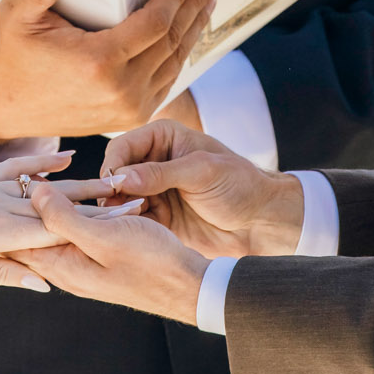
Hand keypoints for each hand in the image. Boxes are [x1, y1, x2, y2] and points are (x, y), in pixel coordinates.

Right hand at [0, 0, 217, 143]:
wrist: (9, 108)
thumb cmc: (16, 59)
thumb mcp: (16, 18)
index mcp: (98, 63)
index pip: (155, 24)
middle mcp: (121, 90)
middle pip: (173, 42)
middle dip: (194, 7)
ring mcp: (130, 108)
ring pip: (176, 63)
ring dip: (193, 30)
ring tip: (205, 2)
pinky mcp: (131, 116)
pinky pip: (166, 81)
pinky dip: (179, 55)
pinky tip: (186, 33)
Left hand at [0, 153, 117, 291]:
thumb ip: (2, 273)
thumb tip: (44, 283)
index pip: (55, 228)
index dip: (94, 224)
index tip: (129, 221)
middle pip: (57, 205)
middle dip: (98, 203)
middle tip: (136, 199)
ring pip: (43, 187)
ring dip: (80, 185)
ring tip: (115, 182)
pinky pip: (17, 169)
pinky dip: (42, 162)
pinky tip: (67, 157)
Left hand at [10, 183, 209, 323]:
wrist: (189, 285)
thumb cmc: (152, 263)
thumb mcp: (105, 238)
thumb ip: (65, 219)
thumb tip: (33, 193)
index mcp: (62, 267)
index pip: (15, 242)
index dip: (2, 213)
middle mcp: (68, 269)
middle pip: (30, 236)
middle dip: (18, 207)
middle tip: (4, 175)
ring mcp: (84, 263)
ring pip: (54, 231)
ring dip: (46, 205)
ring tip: (32, 176)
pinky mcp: (101, 255)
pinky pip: (75, 231)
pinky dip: (70, 210)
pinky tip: (71, 194)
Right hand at [101, 121, 305, 257]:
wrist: (262, 221)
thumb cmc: (240, 185)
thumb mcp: (202, 172)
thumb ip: (161, 173)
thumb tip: (121, 177)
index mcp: (162, 138)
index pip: (122, 148)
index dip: (113, 167)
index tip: (113, 187)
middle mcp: (152, 162)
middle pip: (115, 175)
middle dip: (112, 193)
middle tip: (118, 210)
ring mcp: (153, 191)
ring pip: (118, 201)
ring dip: (119, 213)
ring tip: (130, 223)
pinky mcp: (157, 217)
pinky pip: (131, 221)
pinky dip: (129, 228)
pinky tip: (136, 235)